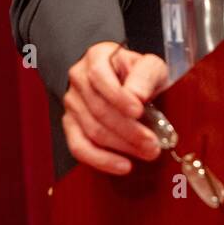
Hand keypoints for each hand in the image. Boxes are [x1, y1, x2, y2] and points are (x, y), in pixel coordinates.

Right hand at [62, 41, 167, 174]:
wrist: (122, 77)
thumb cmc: (136, 72)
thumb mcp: (149, 65)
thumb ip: (145, 75)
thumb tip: (137, 95)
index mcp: (96, 58)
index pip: (100, 77)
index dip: (118, 97)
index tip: (139, 111)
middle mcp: (79, 80)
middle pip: (99, 109)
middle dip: (129, 130)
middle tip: (153, 143)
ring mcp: (72, 103)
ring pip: (93, 131)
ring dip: (122, 146)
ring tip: (147, 152)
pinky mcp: (70, 125)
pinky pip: (79, 147)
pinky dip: (101, 160)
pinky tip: (122, 166)